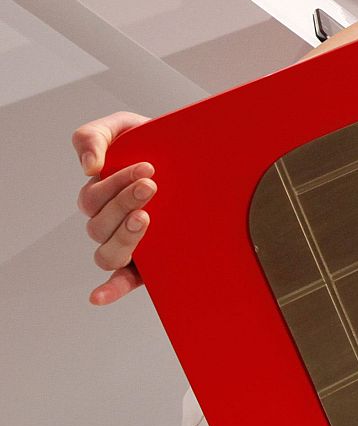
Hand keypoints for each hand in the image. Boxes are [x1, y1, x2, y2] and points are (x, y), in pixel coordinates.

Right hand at [70, 111, 152, 305]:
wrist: (202, 161)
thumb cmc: (161, 146)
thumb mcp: (128, 129)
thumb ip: (95, 136)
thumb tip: (87, 167)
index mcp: (103, 193)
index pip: (94, 195)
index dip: (115, 183)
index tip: (149, 167)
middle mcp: (111, 221)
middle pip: (99, 223)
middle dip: (124, 202)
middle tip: (152, 185)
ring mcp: (128, 243)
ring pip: (107, 252)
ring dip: (122, 237)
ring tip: (146, 219)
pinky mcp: (145, 265)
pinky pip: (120, 282)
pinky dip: (108, 290)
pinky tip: (100, 296)